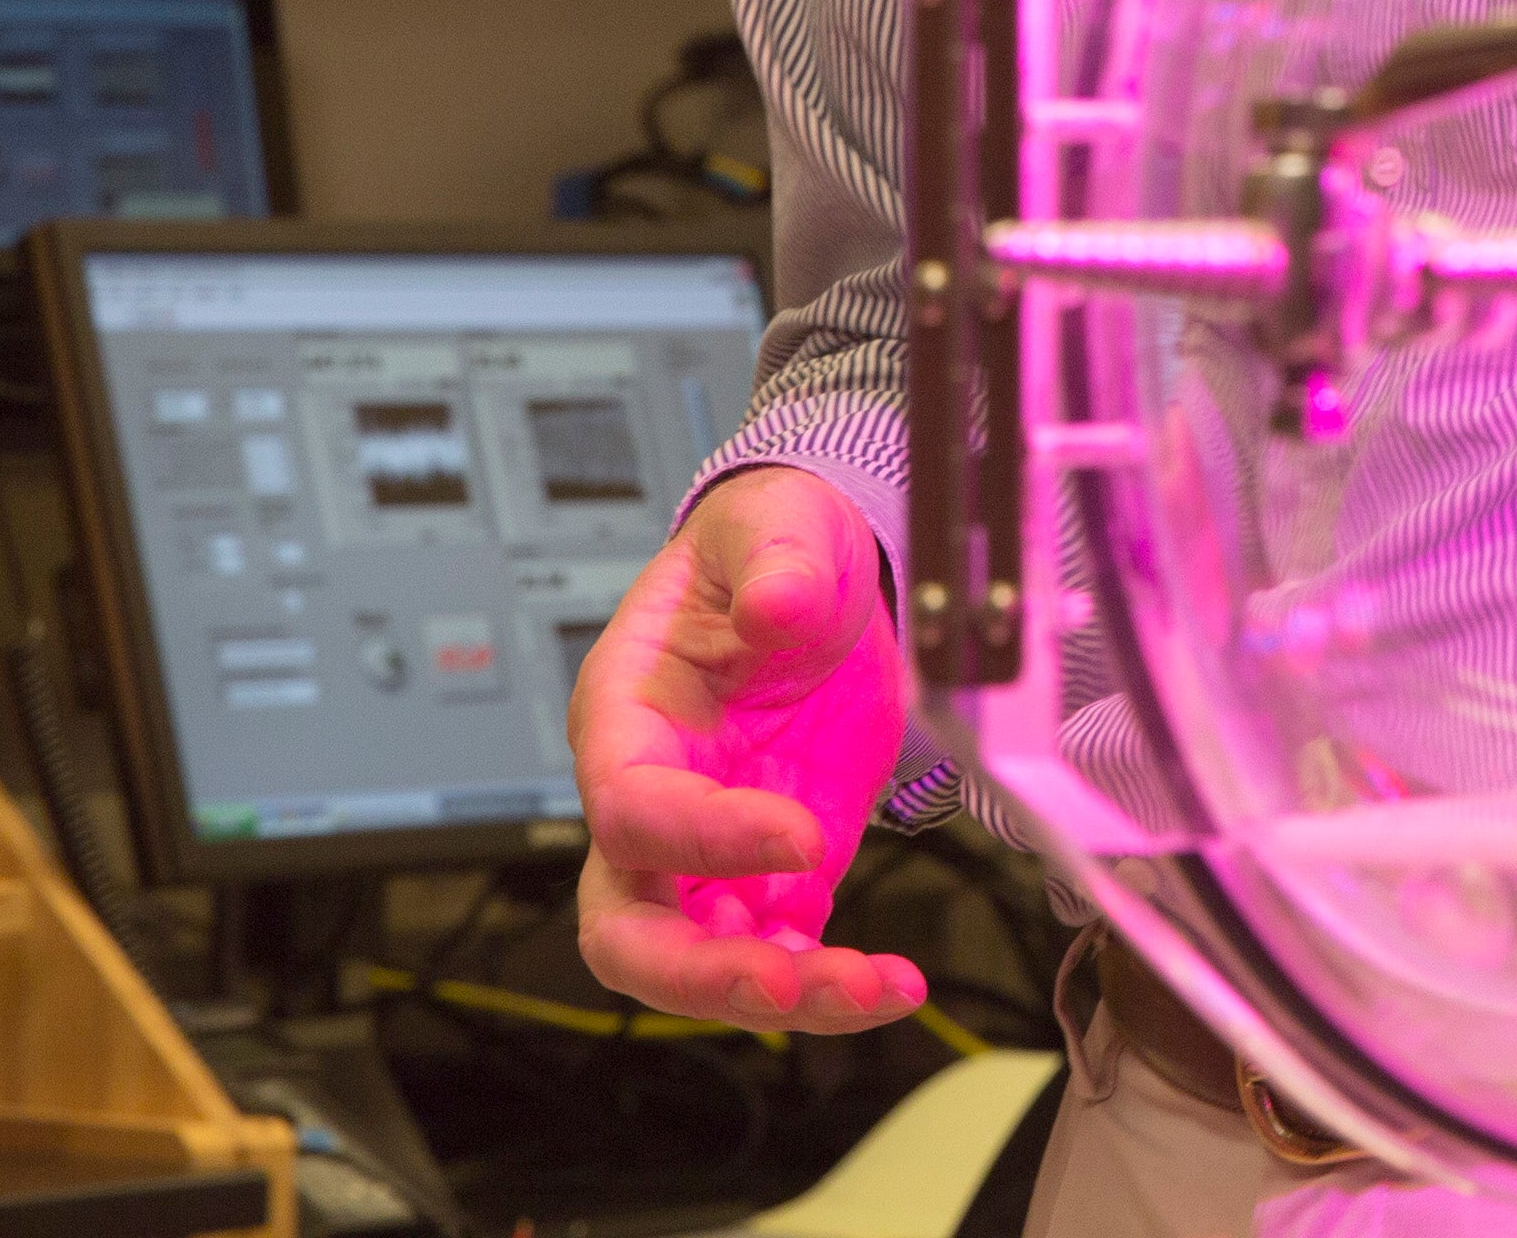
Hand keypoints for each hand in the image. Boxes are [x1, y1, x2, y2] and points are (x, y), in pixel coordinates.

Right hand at [570, 462, 933, 1032]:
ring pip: (702, 963)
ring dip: (781, 993)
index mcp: (625, 718)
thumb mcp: (775, 524)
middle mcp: (651, 801)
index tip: (801, 836)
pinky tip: (891, 986)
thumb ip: (774, 560)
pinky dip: (828, 985)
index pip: (629, 808)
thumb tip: (776, 604)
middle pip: (627, 928)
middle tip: (787, 985)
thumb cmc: (772, 544)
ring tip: (873, 992)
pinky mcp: (775, 874)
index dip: (702, 838)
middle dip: (700, 972)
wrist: (823, 572)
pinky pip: (780, 952)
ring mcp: (709, 851)